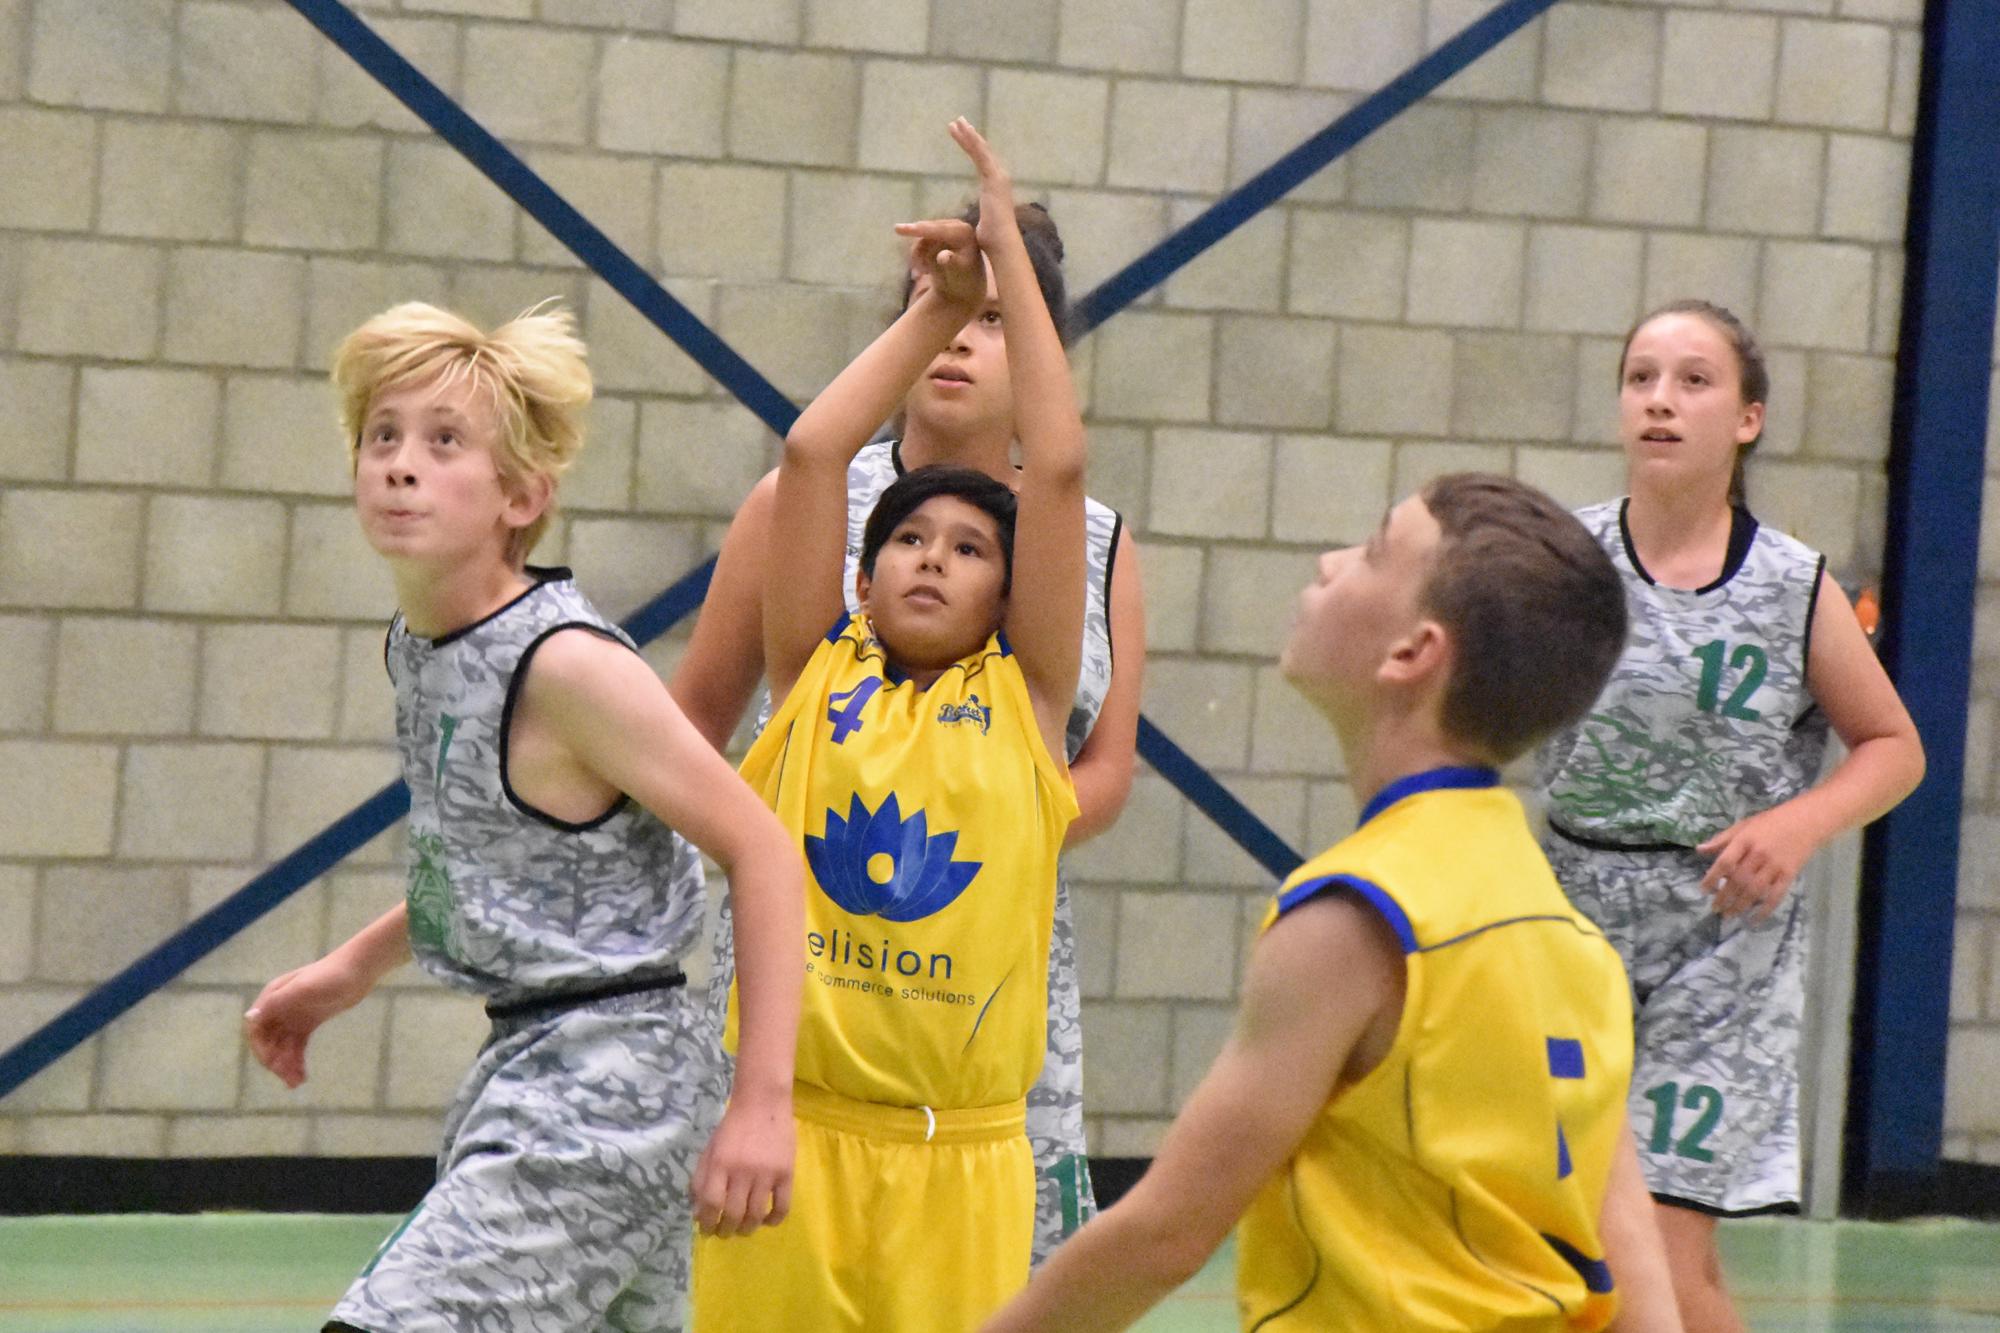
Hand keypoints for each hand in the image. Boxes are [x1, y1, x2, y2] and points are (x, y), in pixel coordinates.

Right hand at [243, 957, 370, 1087]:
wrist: (359, 970)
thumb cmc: (330, 976)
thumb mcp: (303, 989)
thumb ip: (277, 1002)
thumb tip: (250, 1017)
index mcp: (272, 997)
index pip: (256, 1029)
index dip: (261, 1049)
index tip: (273, 1064)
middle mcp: (279, 1008)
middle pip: (268, 1041)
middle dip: (275, 1061)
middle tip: (289, 1078)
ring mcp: (294, 1016)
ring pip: (282, 1046)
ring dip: (286, 1065)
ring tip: (297, 1082)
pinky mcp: (308, 1023)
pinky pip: (296, 1046)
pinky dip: (297, 1061)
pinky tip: (302, 1075)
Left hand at [692, 1091, 794, 1237]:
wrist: (763, 1103)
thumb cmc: (732, 1128)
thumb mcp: (709, 1150)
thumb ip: (700, 1180)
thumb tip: (698, 1213)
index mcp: (720, 1163)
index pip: (711, 1203)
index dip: (707, 1222)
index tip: (707, 1230)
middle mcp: (742, 1171)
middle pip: (733, 1214)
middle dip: (726, 1230)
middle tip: (725, 1233)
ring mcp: (767, 1173)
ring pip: (756, 1214)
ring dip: (747, 1229)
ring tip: (744, 1229)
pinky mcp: (787, 1173)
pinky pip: (782, 1206)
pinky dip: (774, 1220)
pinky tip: (767, 1221)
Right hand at [893, 216, 982, 308]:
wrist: (962, 288)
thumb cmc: (963, 281)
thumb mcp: (958, 274)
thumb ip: (951, 263)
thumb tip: (942, 256)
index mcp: (964, 232)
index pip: (938, 230)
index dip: (918, 230)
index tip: (897, 229)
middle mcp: (955, 225)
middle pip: (926, 231)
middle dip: (919, 252)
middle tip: (917, 275)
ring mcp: (945, 229)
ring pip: (920, 238)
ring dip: (918, 256)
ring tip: (923, 274)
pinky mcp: (936, 235)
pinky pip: (918, 242)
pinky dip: (918, 257)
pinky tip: (925, 271)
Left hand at [946, 116, 1018, 250]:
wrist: (1002, 244)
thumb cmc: (993, 240)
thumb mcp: (985, 223)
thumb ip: (985, 217)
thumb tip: (983, 225)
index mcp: (995, 187)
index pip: (982, 163)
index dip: (973, 148)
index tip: (962, 137)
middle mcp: (999, 178)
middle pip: (982, 151)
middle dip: (970, 136)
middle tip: (958, 121)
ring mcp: (998, 176)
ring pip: (981, 149)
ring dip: (969, 134)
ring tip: (956, 121)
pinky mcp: (994, 177)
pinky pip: (980, 154)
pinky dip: (972, 141)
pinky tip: (962, 130)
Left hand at [1696, 804, 1823, 920]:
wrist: (1807, 820)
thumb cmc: (1771, 822)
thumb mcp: (1744, 825)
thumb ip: (1722, 840)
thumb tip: (1699, 850)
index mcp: (1745, 840)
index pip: (1724, 862)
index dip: (1712, 878)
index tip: (1702, 890)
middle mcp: (1759, 854)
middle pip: (1738, 880)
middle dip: (1724, 897)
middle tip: (1715, 908)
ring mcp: (1775, 865)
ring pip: (1754, 890)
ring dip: (1740, 905)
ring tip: (1729, 915)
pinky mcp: (1789, 874)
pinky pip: (1776, 896)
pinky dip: (1765, 910)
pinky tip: (1754, 920)